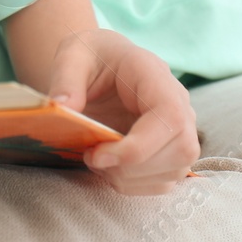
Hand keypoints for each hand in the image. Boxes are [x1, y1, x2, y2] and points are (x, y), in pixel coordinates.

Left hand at [47, 29, 198, 195]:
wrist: (103, 62)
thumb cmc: (91, 56)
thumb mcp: (71, 56)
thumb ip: (66, 79)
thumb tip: (61, 105)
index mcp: (155, 76)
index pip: (170, 118)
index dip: (139, 147)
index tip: (98, 155)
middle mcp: (178, 104)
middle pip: (180, 149)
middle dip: (130, 167)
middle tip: (91, 156)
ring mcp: (180, 130)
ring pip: (174, 171)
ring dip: (130, 178)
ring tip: (97, 158)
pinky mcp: (172, 152)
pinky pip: (164, 182)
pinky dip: (134, 185)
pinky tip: (109, 168)